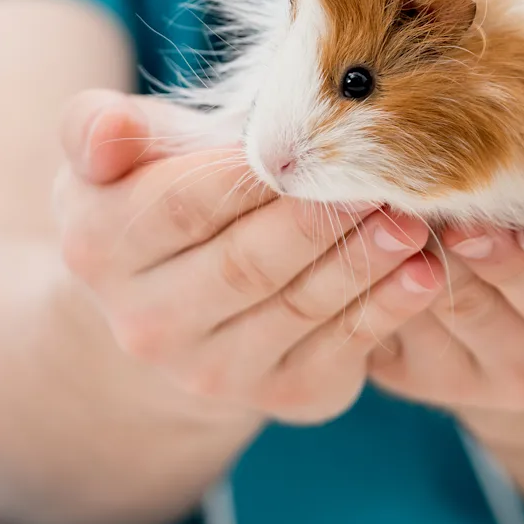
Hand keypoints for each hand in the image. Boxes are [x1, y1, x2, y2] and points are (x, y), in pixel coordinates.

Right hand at [52, 91, 445, 424]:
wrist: (175, 306)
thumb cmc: (157, 197)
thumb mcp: (115, 156)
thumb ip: (99, 128)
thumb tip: (109, 132)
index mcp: (100, 249)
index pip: (184, 205)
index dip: (252, 174)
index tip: (312, 136)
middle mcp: (147, 324)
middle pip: (245, 264)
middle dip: (319, 219)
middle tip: (382, 176)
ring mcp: (213, 371)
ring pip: (298, 308)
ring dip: (362, 262)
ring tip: (412, 218)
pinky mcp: (281, 395)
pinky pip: (340, 351)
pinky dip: (387, 311)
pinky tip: (424, 274)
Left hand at [367, 176, 523, 415]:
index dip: (518, 260)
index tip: (475, 219)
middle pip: (480, 306)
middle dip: (440, 250)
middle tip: (400, 191)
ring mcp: (471, 379)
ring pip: (421, 315)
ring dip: (390, 258)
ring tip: (365, 191)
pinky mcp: (413, 374)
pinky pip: (377, 327)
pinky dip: (360, 275)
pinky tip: (348, 218)